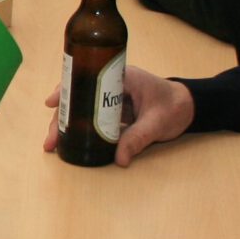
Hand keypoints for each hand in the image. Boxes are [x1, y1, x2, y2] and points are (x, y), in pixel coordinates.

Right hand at [43, 64, 190, 163]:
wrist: (189, 107)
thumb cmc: (175, 106)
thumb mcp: (157, 122)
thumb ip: (138, 139)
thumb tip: (119, 160)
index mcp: (120, 78)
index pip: (85, 79)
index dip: (65, 91)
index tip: (51, 103)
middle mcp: (110, 85)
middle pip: (78, 97)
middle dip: (60, 118)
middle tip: (50, 139)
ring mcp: (110, 99)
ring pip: (81, 109)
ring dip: (67, 126)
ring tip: (54, 145)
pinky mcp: (112, 112)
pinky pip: (91, 118)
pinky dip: (80, 129)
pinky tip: (70, 142)